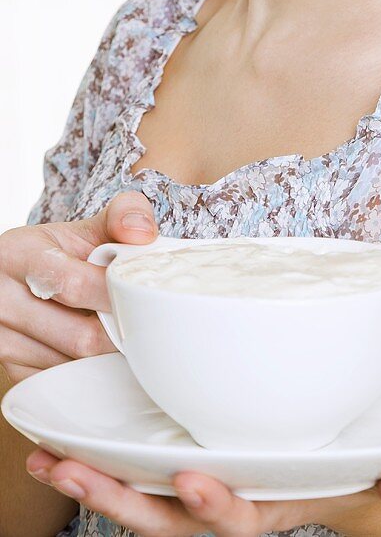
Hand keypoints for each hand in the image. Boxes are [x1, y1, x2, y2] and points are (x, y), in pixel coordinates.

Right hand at [0, 191, 158, 383]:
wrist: (20, 275)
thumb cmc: (61, 252)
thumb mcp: (85, 227)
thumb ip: (123, 215)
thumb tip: (144, 234)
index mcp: (19, 255)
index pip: (75, 284)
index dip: (117, 293)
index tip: (142, 295)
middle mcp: (0, 299)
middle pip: (79, 335)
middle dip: (120, 332)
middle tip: (146, 324)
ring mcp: (1, 339)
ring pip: (72, 365)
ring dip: (106, 356)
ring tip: (124, 335)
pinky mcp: (9, 370)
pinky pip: (60, 383)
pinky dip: (87, 373)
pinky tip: (99, 352)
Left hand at [26, 449, 380, 535]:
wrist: (328, 471)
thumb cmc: (348, 464)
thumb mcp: (380, 472)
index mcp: (266, 509)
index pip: (236, 520)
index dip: (214, 506)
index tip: (194, 479)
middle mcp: (221, 509)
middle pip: (163, 520)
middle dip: (119, 501)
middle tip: (76, 474)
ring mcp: (194, 496)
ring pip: (137, 502)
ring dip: (91, 484)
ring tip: (49, 460)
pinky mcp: (178, 472)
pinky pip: (131, 478)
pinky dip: (94, 464)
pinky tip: (57, 442)